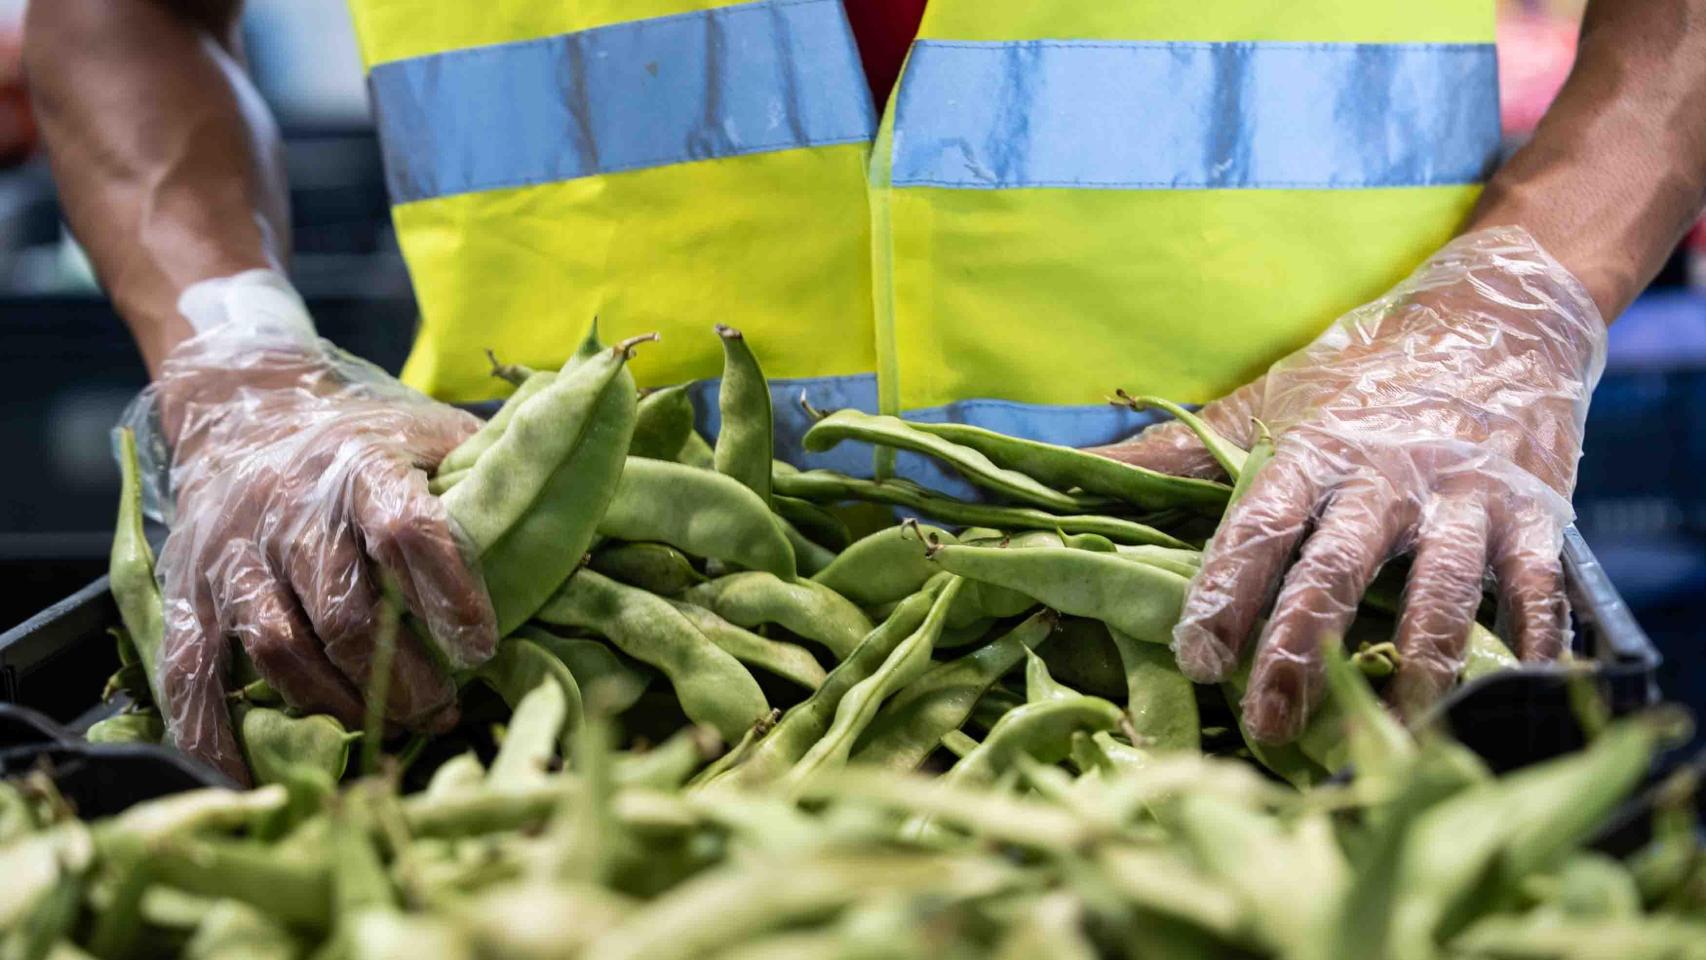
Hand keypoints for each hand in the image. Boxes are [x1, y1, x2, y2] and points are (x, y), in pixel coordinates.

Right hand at [129, 273, 496, 783]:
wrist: (247, 402)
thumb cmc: (367, 436)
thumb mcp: (435, 435)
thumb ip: (496, 483)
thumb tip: (587, 551)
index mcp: (363, 464)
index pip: (408, 528)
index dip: (448, 593)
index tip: (482, 649)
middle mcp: (291, 509)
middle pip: (345, 610)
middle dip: (400, 675)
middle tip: (444, 711)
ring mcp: (234, 554)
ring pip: (280, 648)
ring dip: (336, 704)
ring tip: (385, 730)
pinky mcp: (189, 591)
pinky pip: (192, 672)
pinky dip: (215, 732)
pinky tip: (254, 773)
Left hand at [1094, 228, 1606, 741]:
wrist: (1499, 315)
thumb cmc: (1361, 374)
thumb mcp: (1266, 402)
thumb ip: (1176, 453)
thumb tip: (1065, 468)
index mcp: (1312, 450)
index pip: (1257, 526)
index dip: (1224, 593)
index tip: (1197, 657)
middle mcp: (1384, 474)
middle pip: (1336, 569)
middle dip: (1299, 649)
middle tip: (1267, 723)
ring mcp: (1464, 495)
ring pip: (1440, 590)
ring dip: (1417, 667)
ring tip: (1394, 735)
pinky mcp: (1535, 513)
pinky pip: (1537, 587)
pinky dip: (1531, 644)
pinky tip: (1517, 692)